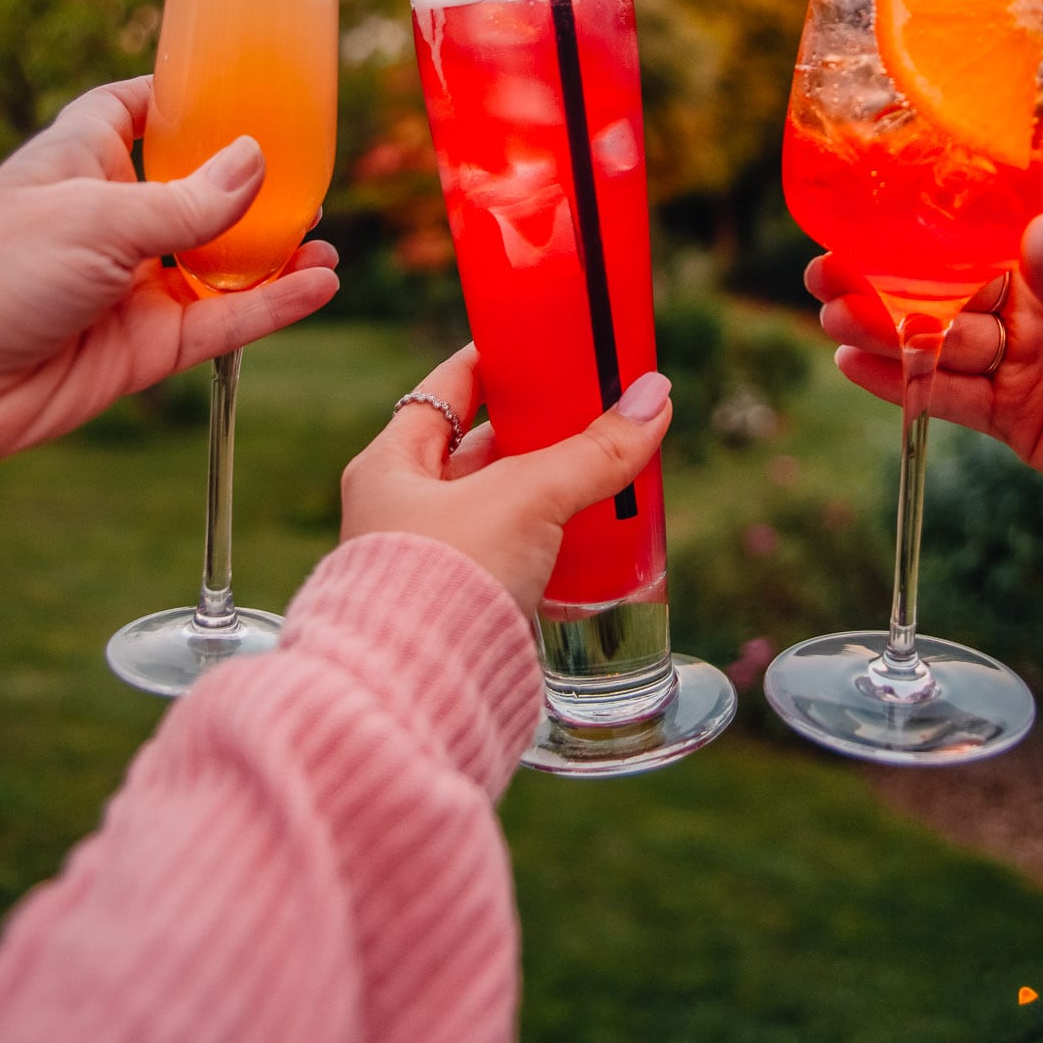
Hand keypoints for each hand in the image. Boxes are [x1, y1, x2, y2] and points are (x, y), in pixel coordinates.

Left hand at [0, 76, 338, 493]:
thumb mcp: (97, 217)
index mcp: (84, 157)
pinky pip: (223, 320)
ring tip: (327, 240)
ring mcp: (133, 284)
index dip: (185, 95)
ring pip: (221, 262)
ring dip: (275, 253)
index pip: (139, 109)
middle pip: (198, 189)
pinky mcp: (147, 346)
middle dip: (254, 184)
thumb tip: (261, 160)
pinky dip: (273, 306)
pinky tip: (319, 285)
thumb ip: (189, 199)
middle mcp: (113, 217)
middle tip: (315, 172)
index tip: (244, 81)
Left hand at [341, 346, 672, 615]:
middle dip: (532, 431)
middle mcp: (399, 512)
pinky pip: (511, 559)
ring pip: (497, 508)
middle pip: (476, 452)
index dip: (489, 365)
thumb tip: (654, 396)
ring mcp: (428, 564)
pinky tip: (590, 538)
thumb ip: (592, 451)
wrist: (416, 698)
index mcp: (389, 466)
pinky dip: (548, 544)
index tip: (533, 344)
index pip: (442, 392)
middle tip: (590, 408)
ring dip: (545, 491)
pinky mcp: (461, 612)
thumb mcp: (525, 498)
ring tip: (604, 467)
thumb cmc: (444, 578)